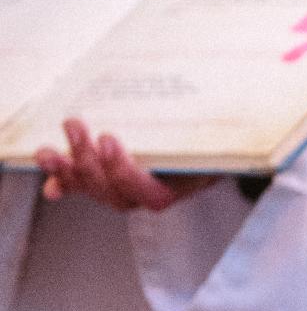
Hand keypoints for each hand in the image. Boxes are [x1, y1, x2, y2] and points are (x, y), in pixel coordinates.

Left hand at [36, 119, 220, 211]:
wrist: (209, 140)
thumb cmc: (212, 135)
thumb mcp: (216, 134)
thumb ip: (216, 133)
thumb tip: (253, 115)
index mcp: (180, 187)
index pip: (148, 193)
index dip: (123, 171)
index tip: (108, 137)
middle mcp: (150, 194)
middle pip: (114, 194)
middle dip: (88, 162)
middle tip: (76, 125)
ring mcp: (127, 189)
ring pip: (95, 190)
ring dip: (69, 170)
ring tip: (48, 150)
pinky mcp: (108, 178)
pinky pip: (84, 187)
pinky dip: (65, 184)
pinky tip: (50, 183)